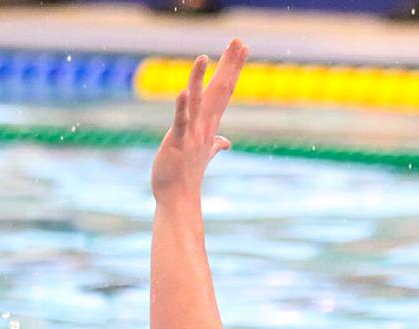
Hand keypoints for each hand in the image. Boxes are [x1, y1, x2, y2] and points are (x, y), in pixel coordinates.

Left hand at [150, 38, 247, 202]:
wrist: (178, 198)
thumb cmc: (186, 175)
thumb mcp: (203, 155)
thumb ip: (215, 145)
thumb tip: (226, 143)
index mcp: (209, 125)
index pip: (224, 91)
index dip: (233, 68)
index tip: (242, 47)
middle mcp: (204, 127)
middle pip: (219, 91)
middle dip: (229, 66)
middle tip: (239, 41)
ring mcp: (192, 135)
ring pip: (198, 103)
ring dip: (200, 80)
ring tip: (203, 57)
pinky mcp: (176, 143)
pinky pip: (180, 123)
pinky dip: (182, 108)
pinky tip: (182, 92)